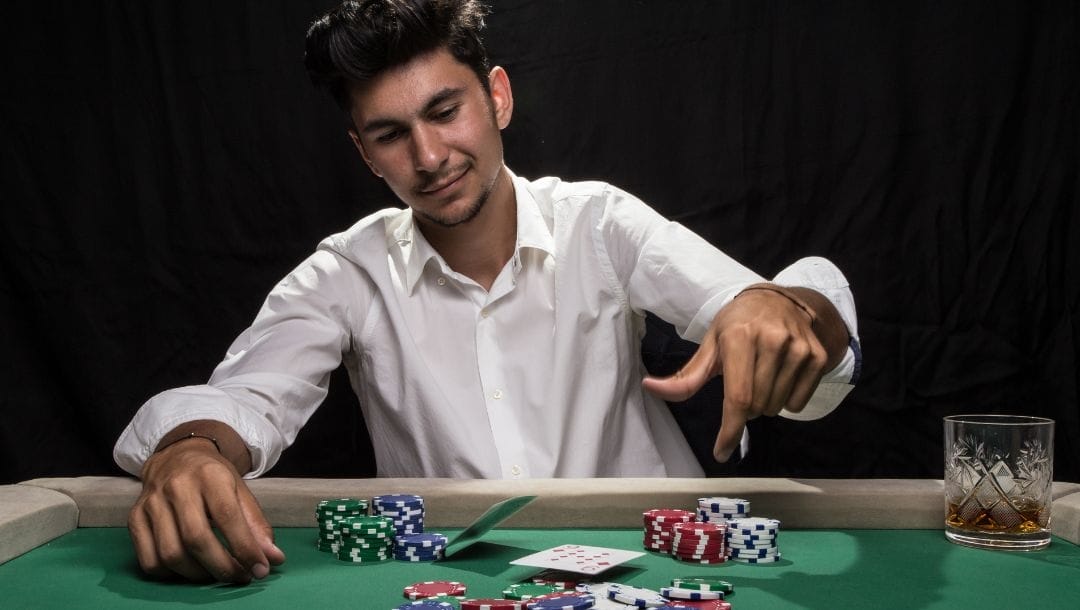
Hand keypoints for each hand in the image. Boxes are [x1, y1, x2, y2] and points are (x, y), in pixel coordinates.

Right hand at [127, 437, 285, 582]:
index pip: (227, 516)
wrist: (177, 456)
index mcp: (209, 475)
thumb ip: (256, 525)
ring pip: (171, 554)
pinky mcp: (135, 517)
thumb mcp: (240, 491)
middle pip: (196, 539)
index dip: (244, 548)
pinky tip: (188, 569)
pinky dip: (171, 574)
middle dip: (222, 566)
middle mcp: (176, 486)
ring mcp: (151, 502)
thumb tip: (273, 559)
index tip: (260, 569)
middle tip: (240, 577)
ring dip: (198, 574)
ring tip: (216, 574)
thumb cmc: (213, 477)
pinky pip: (149, 560)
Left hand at [642, 287, 830, 461]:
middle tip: (743, 384)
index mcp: (740, 337)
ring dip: (765, 405)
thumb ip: (685, 376)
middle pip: (756, 407)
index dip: (729, 430)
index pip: (738, 397)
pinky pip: (798, 403)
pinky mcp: (817, 356)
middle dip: (745, 409)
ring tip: (762, 377)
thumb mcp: (710, 345)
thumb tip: (650, 387)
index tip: (720, 452)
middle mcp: (772, 340)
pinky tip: (781, 376)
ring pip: (777, 408)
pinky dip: (786, 401)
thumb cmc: (738, 325)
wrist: (780, 300)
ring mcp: (798, 348)